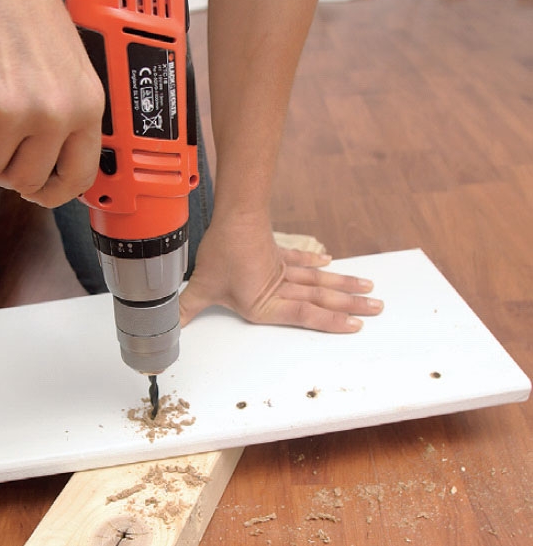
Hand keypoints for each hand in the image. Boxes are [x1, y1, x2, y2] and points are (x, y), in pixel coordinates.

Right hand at [0, 0, 103, 205]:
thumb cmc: (19, 9)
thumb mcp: (69, 67)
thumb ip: (68, 116)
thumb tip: (54, 167)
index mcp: (85, 105)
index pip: (77, 178)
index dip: (52, 192)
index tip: (36, 191)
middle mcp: (52, 111)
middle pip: (23, 179)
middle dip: (2, 160)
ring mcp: (7, 107)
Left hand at [179, 215, 383, 330]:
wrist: (235, 216)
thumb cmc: (222, 252)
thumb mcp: (201, 287)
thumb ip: (185, 311)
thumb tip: (167, 329)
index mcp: (265, 303)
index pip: (304, 316)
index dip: (330, 322)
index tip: (356, 326)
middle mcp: (279, 288)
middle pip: (320, 298)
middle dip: (350, 306)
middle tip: (378, 309)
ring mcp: (282, 270)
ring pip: (319, 281)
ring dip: (344, 286)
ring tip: (369, 291)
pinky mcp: (278, 253)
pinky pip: (301, 261)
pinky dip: (315, 263)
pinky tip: (329, 265)